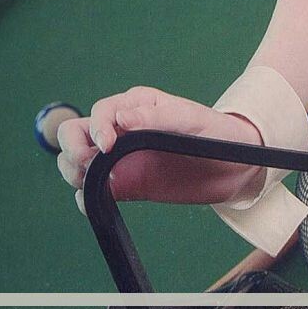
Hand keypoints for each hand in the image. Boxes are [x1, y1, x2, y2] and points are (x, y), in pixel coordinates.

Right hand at [55, 86, 266, 213]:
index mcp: (137, 106)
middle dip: (72, 149)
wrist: (234, 168)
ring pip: (76, 161)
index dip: (96, 128)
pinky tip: (96, 201)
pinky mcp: (124, 186)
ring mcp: (121, 159)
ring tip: (93, 183)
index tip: (107, 146)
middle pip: (76, 133)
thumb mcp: (191, 120)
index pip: (100, 112)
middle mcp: (123, 130)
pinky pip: (92, 191)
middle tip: (90, 166)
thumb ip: (156, 117)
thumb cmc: (217, 134)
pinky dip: (85, 198)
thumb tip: (121, 116)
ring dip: (73, 172)